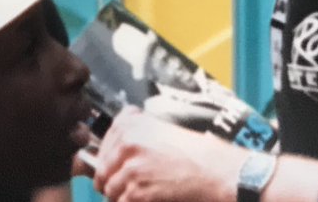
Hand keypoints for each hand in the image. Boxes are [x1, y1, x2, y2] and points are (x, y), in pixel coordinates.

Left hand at [95, 107, 244, 201]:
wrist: (216, 172)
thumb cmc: (194, 153)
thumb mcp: (160, 131)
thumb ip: (133, 135)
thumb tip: (107, 153)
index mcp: (131, 124)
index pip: (102, 145)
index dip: (106, 160)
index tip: (113, 168)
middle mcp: (128, 141)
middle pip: (101, 169)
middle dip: (110, 180)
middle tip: (125, 186)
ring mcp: (131, 166)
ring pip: (109, 189)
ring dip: (119, 195)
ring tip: (137, 194)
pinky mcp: (137, 190)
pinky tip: (145, 199)